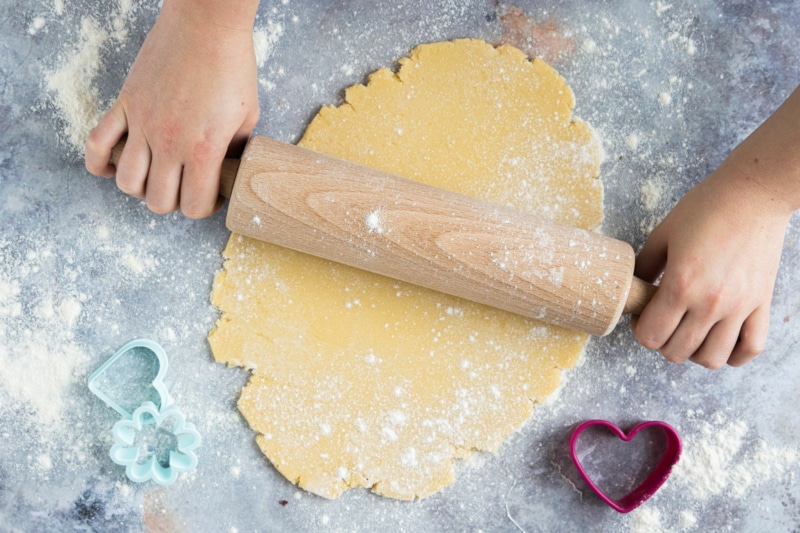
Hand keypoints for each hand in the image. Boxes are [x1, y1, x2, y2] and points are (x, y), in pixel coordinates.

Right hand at [85, 0, 259, 218]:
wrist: (206, 25)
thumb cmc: (232, 66)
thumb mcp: (247, 116)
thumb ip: (234, 150)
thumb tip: (225, 170)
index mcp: (203, 148)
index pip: (194, 206)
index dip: (203, 207)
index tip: (208, 195)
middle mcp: (169, 142)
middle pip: (158, 201)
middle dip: (173, 201)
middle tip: (184, 185)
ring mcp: (143, 124)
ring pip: (127, 182)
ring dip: (142, 187)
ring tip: (157, 175)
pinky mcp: (125, 104)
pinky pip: (98, 144)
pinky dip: (100, 163)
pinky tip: (115, 165)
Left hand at [632, 86, 799, 368]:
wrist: (753, 194)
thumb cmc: (705, 208)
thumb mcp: (662, 234)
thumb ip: (644, 266)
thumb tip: (632, 287)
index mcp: (680, 285)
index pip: (651, 335)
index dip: (640, 330)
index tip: (642, 316)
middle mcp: (710, 303)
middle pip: (677, 352)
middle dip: (662, 342)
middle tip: (663, 322)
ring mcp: (739, 307)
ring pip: (712, 359)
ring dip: (694, 352)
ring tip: (690, 332)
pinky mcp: (761, 304)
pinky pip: (751, 348)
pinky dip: (734, 354)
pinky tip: (721, 341)